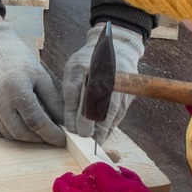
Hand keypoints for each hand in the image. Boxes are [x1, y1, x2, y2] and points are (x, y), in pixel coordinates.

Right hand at [0, 20, 64, 145]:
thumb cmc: (18, 60)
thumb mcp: (41, 76)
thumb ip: (54, 101)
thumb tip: (66, 123)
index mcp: (16, 88)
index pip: (36, 121)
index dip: (51, 134)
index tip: (62, 140)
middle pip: (21, 132)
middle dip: (38, 138)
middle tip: (50, 137)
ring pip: (9, 133)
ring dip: (25, 136)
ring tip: (38, 130)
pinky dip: (12, 128)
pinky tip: (21, 121)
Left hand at [45, 163, 191, 191]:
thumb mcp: (135, 182)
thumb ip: (122, 175)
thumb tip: (117, 173)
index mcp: (102, 173)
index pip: (91, 169)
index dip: (93, 175)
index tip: (95, 180)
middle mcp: (88, 185)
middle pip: (74, 178)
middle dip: (73, 179)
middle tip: (72, 181)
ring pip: (62, 191)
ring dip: (61, 187)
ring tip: (60, 187)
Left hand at [62, 23, 143, 137]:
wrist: (118, 50)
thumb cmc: (88, 64)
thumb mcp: (73, 70)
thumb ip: (69, 92)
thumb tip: (64, 121)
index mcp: (80, 65)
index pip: (74, 90)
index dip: (72, 112)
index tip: (70, 128)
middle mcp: (100, 72)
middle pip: (94, 100)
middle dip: (87, 121)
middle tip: (82, 135)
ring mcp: (117, 82)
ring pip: (109, 110)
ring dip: (101, 128)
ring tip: (93, 140)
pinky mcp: (127, 92)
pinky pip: (118, 113)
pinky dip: (110, 125)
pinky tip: (103, 134)